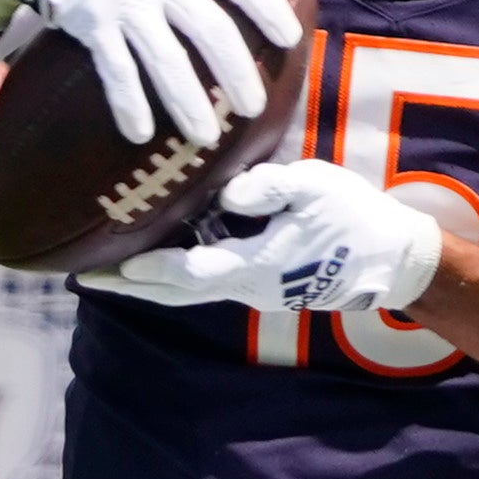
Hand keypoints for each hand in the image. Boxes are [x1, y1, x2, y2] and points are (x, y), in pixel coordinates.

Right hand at [0, 0, 301, 141]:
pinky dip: (128, 103)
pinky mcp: (93, 26)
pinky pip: (116, 71)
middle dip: (236, 71)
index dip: (266, 7)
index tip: (290, 38)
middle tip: (254, 108)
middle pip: (210, 28)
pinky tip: (141, 134)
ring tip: (206, 138)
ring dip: (188, 101)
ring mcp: (126, 3)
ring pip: (164, 58)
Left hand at [83, 159, 446, 312]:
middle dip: (130, 286)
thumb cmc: (355, 216)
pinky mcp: (266, 285)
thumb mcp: (315, 185)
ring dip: (149, 284)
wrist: (394, 258)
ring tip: (111, 270)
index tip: (113, 264)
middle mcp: (249, 287)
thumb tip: (225, 195)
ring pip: (191, 292)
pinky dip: (177, 276)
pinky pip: (209, 283)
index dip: (150, 269)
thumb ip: (268, 187)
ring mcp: (257, 291)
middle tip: (84, 279)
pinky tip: (162, 259)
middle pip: (177, 293)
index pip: (190, 271)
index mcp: (257, 265)